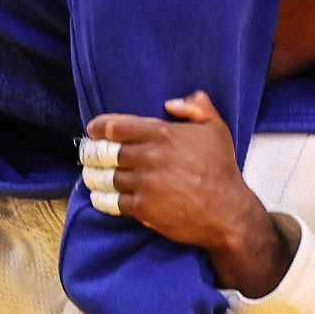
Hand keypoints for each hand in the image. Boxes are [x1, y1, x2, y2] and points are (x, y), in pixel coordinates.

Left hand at [82, 92, 292, 295]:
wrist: (227, 211)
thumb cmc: (222, 169)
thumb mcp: (217, 129)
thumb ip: (198, 107)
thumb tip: (171, 102)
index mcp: (162, 134)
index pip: (116, 127)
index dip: (99, 127)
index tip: (92, 130)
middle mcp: (150, 157)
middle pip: (106, 152)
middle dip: (92, 153)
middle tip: (86, 154)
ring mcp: (145, 183)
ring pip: (107, 177)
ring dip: (94, 176)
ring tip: (90, 175)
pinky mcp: (143, 208)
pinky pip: (113, 201)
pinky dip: (102, 199)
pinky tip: (98, 196)